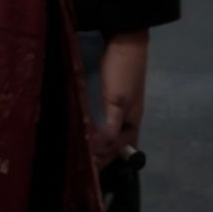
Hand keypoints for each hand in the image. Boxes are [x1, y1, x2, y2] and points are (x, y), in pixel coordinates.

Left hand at [92, 28, 148, 166]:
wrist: (124, 38)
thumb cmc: (122, 71)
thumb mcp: (117, 102)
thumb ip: (110, 128)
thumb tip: (99, 152)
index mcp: (132, 122)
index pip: (119, 150)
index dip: (105, 161)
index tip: (89, 173)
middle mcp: (126, 117)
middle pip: (114, 143)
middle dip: (101, 154)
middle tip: (82, 164)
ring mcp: (118, 104)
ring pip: (108, 131)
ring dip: (96, 141)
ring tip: (80, 149)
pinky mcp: (108, 93)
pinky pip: (101, 117)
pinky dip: (93, 126)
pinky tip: (83, 126)